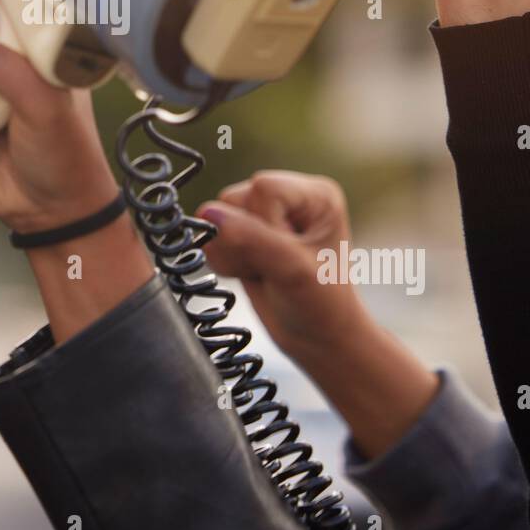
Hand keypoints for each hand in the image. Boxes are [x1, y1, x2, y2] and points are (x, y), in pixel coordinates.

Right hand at [199, 171, 365, 355]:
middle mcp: (288, 198)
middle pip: (235, 199)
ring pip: (216, 217)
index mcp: (314, 195)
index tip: (284, 256)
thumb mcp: (294, 272)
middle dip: (244, 240)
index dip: (262, 224)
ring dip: (232, 254)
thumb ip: (251, 239)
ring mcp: (263, 215)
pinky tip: (251, 274)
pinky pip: (210, 236)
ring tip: (263, 272)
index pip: (264, 188)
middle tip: (271, 268)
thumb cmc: (322, 307)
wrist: (318, 341)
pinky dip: (224, 262)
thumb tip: (207, 213)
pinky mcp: (243, 234)